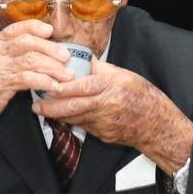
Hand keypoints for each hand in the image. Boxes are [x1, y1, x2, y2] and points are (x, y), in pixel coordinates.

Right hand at [0, 19, 74, 132]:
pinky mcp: (1, 83)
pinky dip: (46, 81)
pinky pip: (29, 78)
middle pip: (27, 41)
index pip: (15, 29)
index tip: (50, 31)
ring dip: (53, 67)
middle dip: (50, 48)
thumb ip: (6, 55)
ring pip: (31, 60)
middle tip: (65, 56)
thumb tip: (36, 51)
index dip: (35, 27)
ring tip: (66, 75)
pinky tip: (55, 87)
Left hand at [32, 59, 192, 174]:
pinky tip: (64, 117)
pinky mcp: (102, 134)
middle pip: (72, 107)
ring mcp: (103, 123)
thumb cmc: (142, 96)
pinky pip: (82, 126)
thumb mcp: (123, 75)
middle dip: (50, 108)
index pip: (80, 87)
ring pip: (74, 119)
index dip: (60, 88)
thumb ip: (100, 69)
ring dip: (58, 115)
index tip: (46, 85)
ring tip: (44, 109)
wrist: (156, 124)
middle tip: (36, 106)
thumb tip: (81, 59)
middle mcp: (105, 105)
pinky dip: (72, 121)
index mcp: (110, 87)